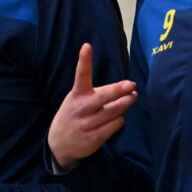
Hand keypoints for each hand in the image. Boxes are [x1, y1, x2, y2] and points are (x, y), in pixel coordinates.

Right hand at [48, 43, 136, 169]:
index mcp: (77, 95)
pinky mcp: (95, 138)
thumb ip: (95, 93)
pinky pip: (116, 124)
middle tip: (131, 85)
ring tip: (132, 97)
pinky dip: (121, 119)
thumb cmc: (73, 115)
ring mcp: (88, 124)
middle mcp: (82, 108)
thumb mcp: (76, 99)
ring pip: (116, 111)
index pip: (81, 75)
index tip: (87, 46)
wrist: (59, 144)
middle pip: (105, 96)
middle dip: (121, 90)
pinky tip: (120, 116)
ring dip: (127, 103)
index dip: (84, 60)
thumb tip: (124, 89)